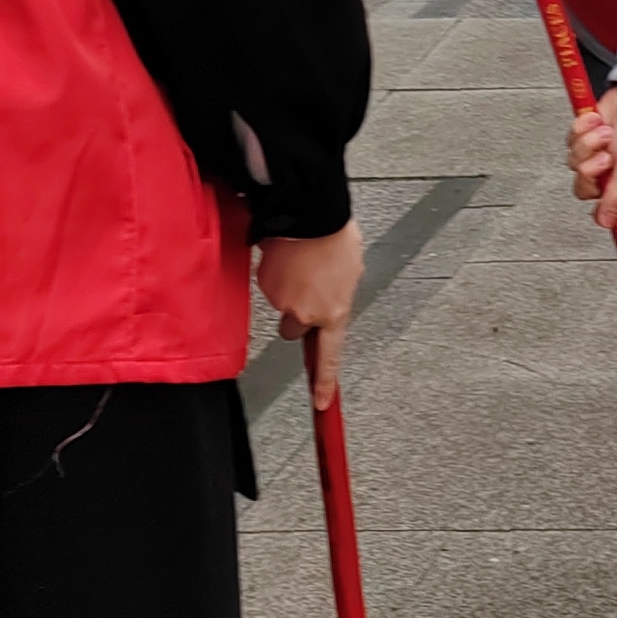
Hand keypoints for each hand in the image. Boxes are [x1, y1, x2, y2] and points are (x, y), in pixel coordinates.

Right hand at [254, 224, 364, 406]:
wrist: (310, 214)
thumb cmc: (335, 237)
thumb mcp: (351, 272)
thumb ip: (338, 295)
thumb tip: (329, 300)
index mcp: (334, 313)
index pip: (328, 358)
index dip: (323, 383)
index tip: (321, 402)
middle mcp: (306, 313)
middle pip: (296, 328)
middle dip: (300, 314)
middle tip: (309, 288)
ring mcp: (283, 300)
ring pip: (284, 304)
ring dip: (292, 287)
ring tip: (304, 262)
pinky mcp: (264, 285)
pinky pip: (272, 285)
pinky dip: (279, 273)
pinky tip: (290, 256)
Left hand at [569, 85, 616, 224]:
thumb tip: (607, 223)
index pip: (608, 213)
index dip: (601, 209)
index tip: (599, 207)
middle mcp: (609, 178)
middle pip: (583, 188)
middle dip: (590, 168)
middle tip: (606, 155)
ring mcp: (594, 159)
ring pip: (574, 162)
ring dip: (589, 143)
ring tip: (607, 132)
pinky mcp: (584, 142)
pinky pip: (570, 142)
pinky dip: (583, 129)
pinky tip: (598, 123)